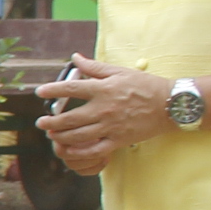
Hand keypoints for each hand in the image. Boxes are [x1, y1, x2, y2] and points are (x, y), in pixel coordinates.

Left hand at [33, 58, 171, 175]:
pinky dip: (79, 152)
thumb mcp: (120, 71)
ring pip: (78, 135)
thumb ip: (95, 67)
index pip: (71, 89)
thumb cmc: (146, 86)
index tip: (39, 92)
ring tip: (51, 134)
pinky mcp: (119, 140)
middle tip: (40, 122)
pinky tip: (68, 149)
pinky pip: (94, 149)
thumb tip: (75, 57)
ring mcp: (111, 126)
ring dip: (60, 136)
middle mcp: (104, 108)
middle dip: (51, 122)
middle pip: (69, 118)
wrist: (170, 104)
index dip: (52, 90)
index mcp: (104, 89)